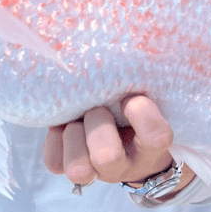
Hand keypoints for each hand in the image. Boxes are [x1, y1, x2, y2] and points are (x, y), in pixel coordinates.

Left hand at [43, 95, 193, 192]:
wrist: (120, 137)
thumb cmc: (132, 105)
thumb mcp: (144, 94)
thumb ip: (138, 81)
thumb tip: (125, 40)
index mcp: (150, 148)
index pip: (156, 136)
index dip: (142, 112)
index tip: (132, 96)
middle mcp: (122, 166)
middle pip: (106, 156)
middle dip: (97, 122)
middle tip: (98, 107)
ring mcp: (94, 172)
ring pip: (77, 168)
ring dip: (74, 134)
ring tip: (77, 117)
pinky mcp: (67, 168)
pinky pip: (54, 161)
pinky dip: (55, 139)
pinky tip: (63, 124)